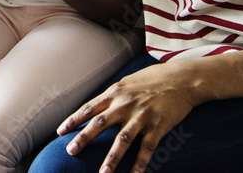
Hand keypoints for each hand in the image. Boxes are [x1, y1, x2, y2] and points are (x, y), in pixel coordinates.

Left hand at [56, 60, 198, 172]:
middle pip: (100, 123)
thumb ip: (112, 96)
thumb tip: (96, 107)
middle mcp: (125, 104)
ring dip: (111, 159)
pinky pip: (147, 148)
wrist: (182, 79)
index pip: (89, 108)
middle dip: (83, 138)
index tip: (60, 132)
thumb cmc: (152, 79)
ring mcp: (142, 116)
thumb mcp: (127, 82)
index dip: (73, 120)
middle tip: (70, 152)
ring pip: (122, 140)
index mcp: (115, 93)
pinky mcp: (158, 126)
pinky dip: (140, 164)